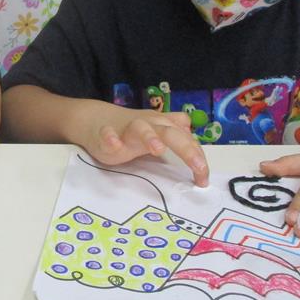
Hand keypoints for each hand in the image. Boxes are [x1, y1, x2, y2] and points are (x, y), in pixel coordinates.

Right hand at [75, 102, 208, 186]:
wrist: (97, 120)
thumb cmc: (133, 131)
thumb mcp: (159, 133)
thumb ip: (179, 140)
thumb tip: (200, 157)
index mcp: (164, 126)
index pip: (187, 139)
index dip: (198, 158)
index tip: (202, 180)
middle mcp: (149, 124)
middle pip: (170, 132)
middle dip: (186, 148)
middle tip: (198, 167)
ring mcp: (127, 128)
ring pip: (141, 128)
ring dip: (150, 137)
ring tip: (158, 150)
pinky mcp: (106, 133)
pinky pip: (108, 134)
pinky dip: (111, 137)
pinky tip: (114, 144)